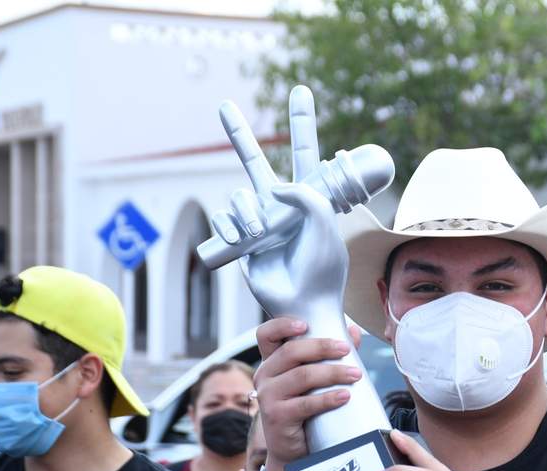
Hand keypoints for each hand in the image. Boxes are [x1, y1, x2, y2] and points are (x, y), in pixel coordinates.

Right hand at [211, 86, 348, 328]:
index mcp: (308, 198)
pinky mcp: (239, 240)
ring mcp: (258, 222)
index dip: (302, 124)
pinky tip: (241, 236)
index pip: (305, 153)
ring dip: (247, 211)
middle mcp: (281, 206)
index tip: (301, 91)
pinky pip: (222, 218)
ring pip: (239, 195)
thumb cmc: (320, 267)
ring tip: (261, 232)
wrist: (301, 303)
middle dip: (239, 135)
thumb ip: (306, 195)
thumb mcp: (323, 224)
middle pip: (255, 161)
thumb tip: (274, 189)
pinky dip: (228, 225)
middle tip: (224, 105)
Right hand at [254, 317, 365, 462]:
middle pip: (291, 351)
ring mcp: (268, 396)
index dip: (282, 325)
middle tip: (346, 350)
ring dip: (333, 373)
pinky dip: (328, 398)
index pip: (266, 334)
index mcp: (272, 362)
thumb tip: (352, 330)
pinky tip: (345, 396)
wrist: (294, 451)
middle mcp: (265, 376)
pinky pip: (305, 403)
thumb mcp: (315, 379)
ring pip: (302, 376)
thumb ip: (331, 353)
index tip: (305, 324)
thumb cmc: (306, 410)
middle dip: (322, 347)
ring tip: (356, 374)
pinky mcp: (277, 417)